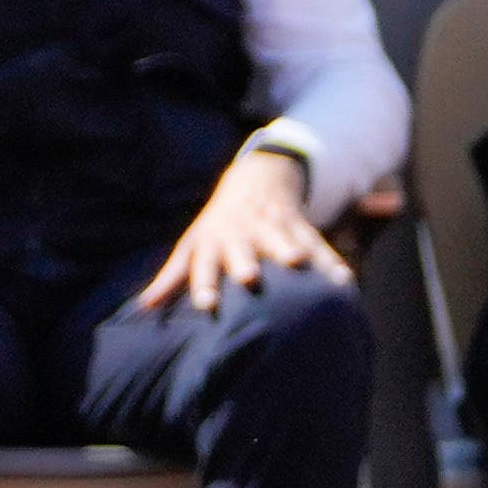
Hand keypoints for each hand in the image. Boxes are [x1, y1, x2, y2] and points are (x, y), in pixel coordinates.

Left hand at [134, 143, 338, 317]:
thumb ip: (172, 277)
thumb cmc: (218, 225)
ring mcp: (271, 227)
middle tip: (250, 278)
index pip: (205, 264)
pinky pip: (317, 244)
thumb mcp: (193, 244)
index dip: (205, 284)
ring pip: (280, 239)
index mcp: (214, 241)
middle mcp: (241, 234)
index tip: (206, 304)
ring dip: (288, 249)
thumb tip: (144, 307)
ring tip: (298, 264)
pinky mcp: (299, 226)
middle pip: (242, 249)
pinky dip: (330, 262)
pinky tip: (343, 282)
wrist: (256, 180)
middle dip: (245, 262)